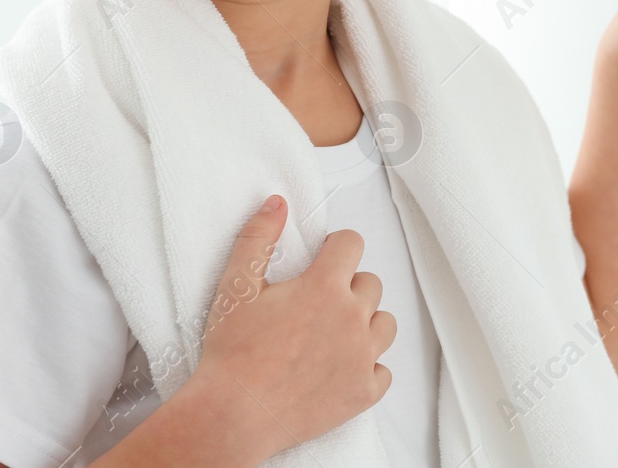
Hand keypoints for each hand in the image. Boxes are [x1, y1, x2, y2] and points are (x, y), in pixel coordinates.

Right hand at [183, 197, 395, 460]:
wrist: (233, 414)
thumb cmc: (232, 352)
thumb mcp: (237, 286)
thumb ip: (258, 238)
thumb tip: (277, 203)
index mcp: (324, 287)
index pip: (352, 244)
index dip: (336, 247)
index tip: (323, 259)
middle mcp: (352, 318)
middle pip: (371, 284)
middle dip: (348, 287)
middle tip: (316, 305)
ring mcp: (362, 356)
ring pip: (385, 324)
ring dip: (365, 324)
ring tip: (333, 335)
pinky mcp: (364, 392)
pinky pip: (383, 371)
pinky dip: (366, 368)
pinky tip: (340, 369)